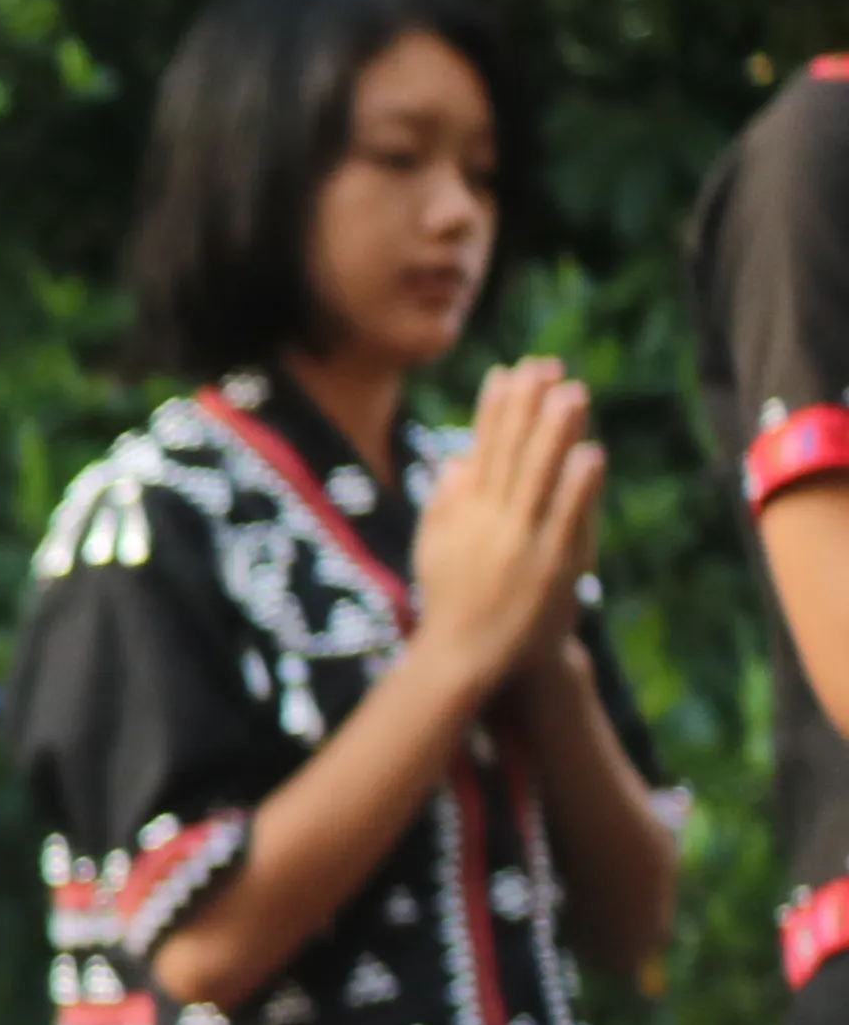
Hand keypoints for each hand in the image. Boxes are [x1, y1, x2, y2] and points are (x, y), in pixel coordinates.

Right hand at [412, 358, 604, 701]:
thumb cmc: (450, 603)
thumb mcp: (433, 547)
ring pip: (539, 477)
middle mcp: (487, 521)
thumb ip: (445, 502)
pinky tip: (591, 454)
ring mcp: (518, 543)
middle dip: (528, 406)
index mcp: (461, 513)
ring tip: (573, 392)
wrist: (462, 658)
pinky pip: (564, 519)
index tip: (508, 372)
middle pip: (511, 453)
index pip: (481, 450)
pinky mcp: (547, 566)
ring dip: (556, 433)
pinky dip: (578, 486)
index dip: (495, 410)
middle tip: (545, 365)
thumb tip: (458, 459)